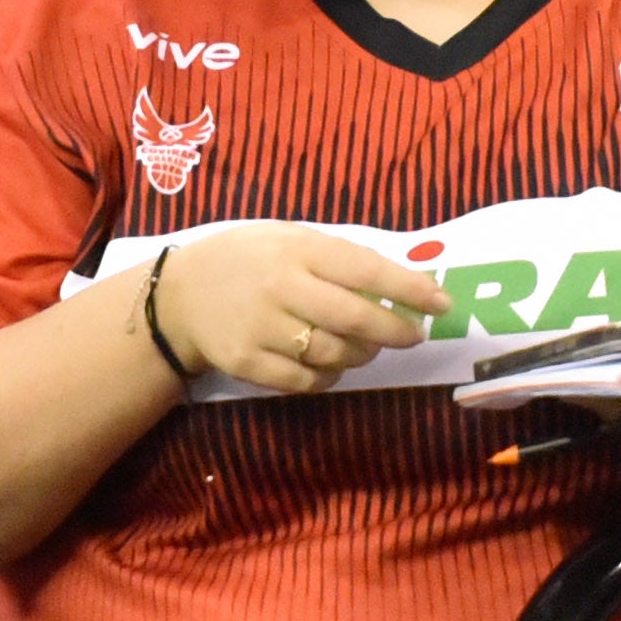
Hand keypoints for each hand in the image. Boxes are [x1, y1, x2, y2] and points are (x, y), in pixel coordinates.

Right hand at [146, 227, 451, 396]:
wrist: (180, 296)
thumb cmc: (249, 260)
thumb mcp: (289, 239)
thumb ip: (339, 257)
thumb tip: (405, 281)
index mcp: (296, 249)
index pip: (364, 270)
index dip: (409, 289)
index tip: (440, 303)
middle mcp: (280, 288)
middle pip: (354, 319)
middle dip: (394, 331)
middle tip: (413, 335)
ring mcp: (261, 329)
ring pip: (334, 354)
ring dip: (361, 355)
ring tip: (363, 346)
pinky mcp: (248, 364)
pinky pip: (307, 381)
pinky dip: (329, 376)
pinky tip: (328, 363)